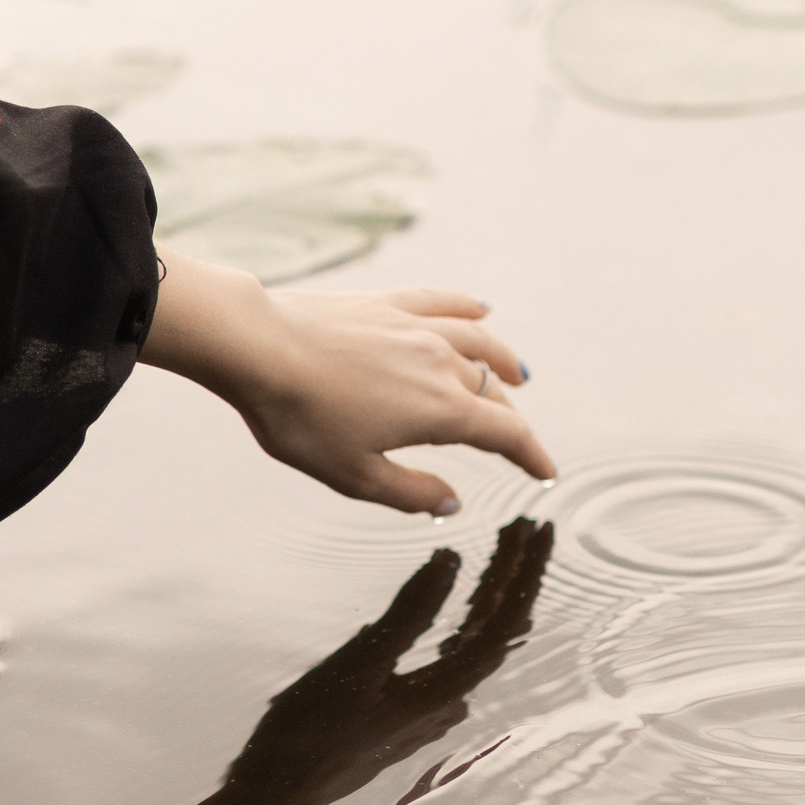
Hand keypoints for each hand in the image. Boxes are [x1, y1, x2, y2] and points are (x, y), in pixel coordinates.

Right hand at [97, 516, 553, 804]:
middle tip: (524, 525)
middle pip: (496, 630)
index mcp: (443, 691)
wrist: (276, 792)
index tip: (539, 528)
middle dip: (512, 576)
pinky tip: (458, 606)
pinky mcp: (407, 708)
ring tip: (501, 552)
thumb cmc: (310, 732)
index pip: (503, 623)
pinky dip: (462, 620)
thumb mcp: (359, 664)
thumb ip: (408, 613)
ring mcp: (428, 706)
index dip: (524, 572)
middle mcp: (447, 700)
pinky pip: (451, 656)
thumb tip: (452, 561)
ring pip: (475, 643)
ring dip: (490, 595)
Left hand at [139, 253, 555, 514]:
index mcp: (440, 410)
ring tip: (517, 374)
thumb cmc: (301, 418)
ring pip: (477, 341)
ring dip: (502, 360)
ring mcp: (415, 327)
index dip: (532, 455)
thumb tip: (451, 503)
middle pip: (492, 390)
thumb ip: (410, 492)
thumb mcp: (355, 475)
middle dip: (509, 418)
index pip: (506, 433)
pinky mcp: (385, 304)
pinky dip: (467, 306)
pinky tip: (480, 307)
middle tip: (514, 439)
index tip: (546, 471)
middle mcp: (440, 363)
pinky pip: (441, 302)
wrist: (259, 348)